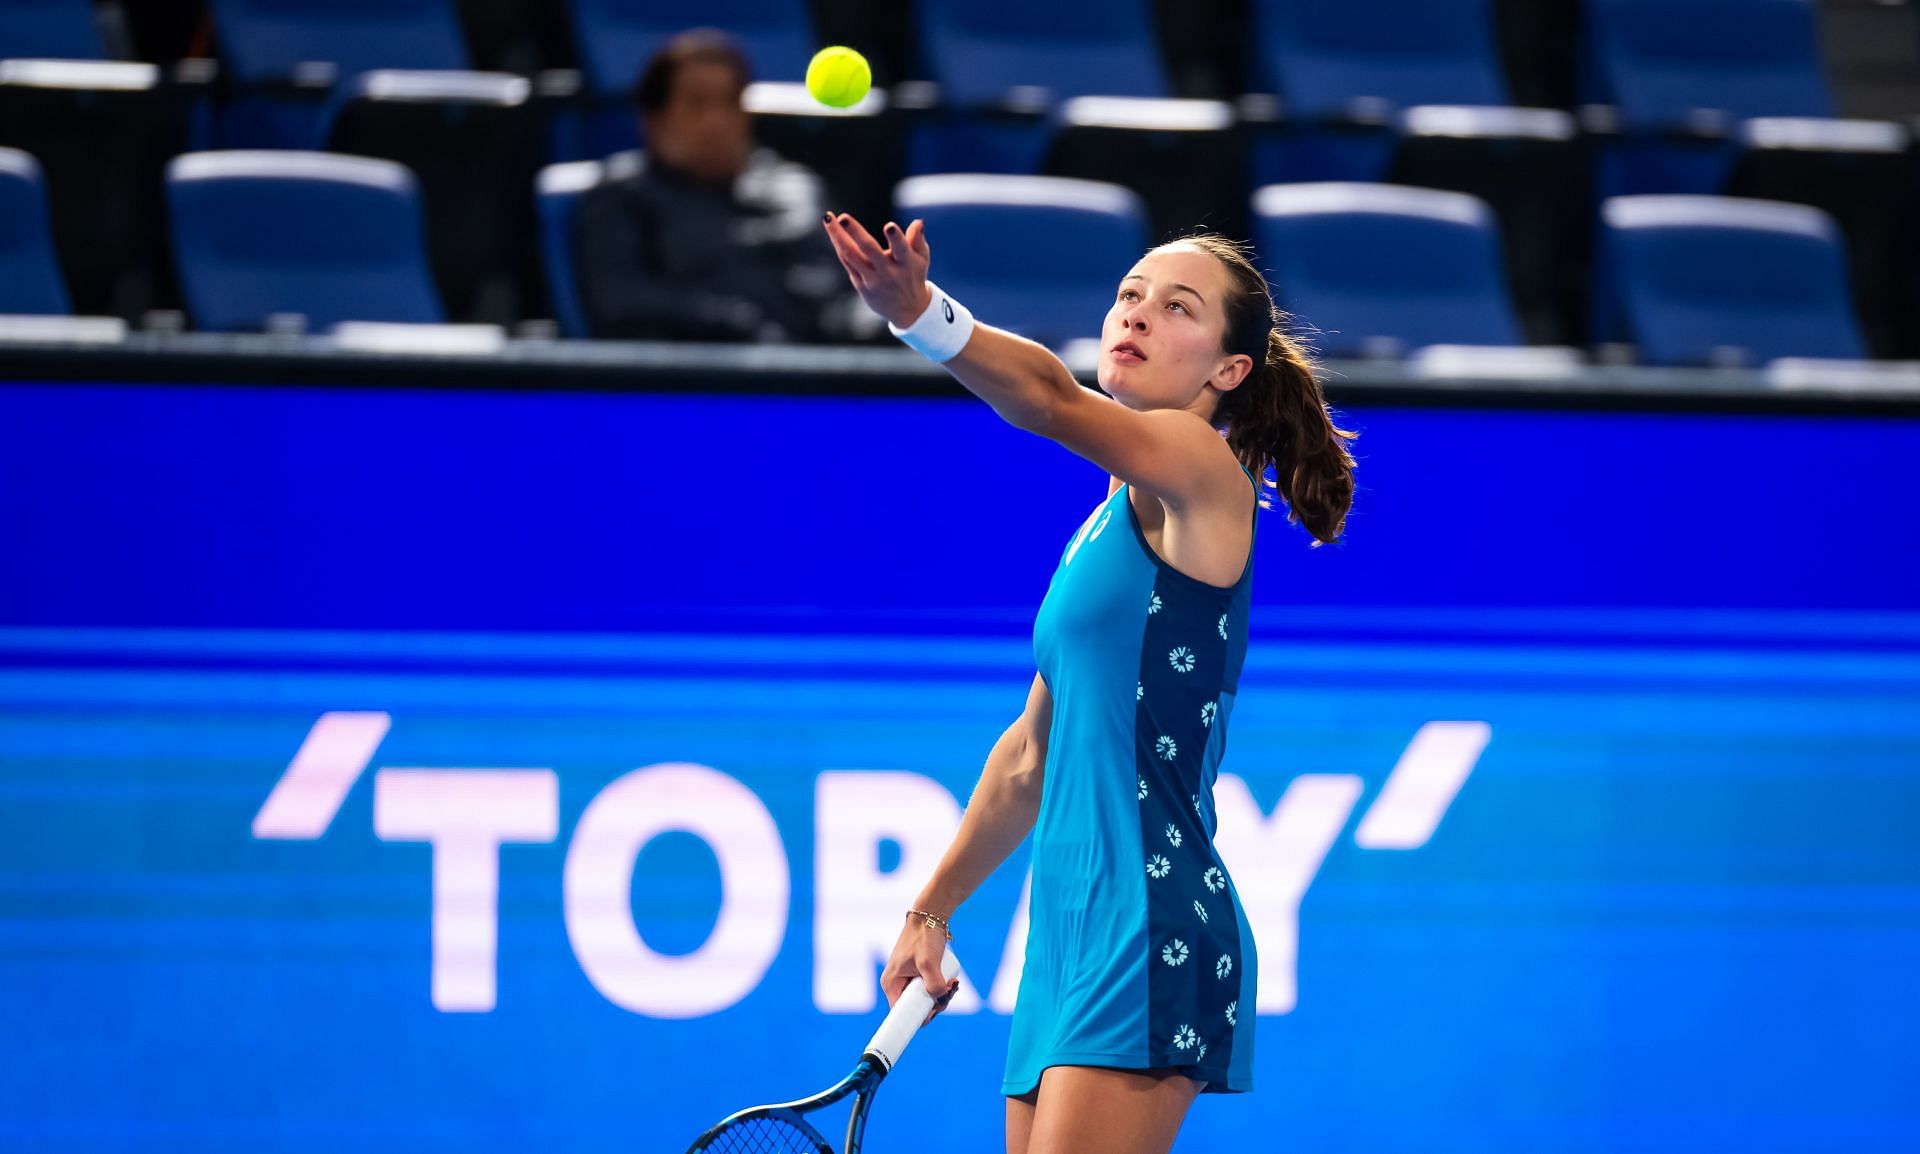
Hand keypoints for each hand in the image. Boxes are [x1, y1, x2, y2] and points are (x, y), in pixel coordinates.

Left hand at [823, 212, 932, 328]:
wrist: (907, 309)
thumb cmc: (913, 275)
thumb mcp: (921, 259)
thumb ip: (917, 239)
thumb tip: (918, 222)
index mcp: (906, 263)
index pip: (901, 249)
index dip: (896, 238)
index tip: (889, 226)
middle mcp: (888, 272)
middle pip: (869, 250)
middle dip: (856, 233)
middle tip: (843, 218)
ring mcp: (873, 280)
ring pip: (851, 256)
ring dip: (838, 237)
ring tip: (828, 219)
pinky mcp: (861, 285)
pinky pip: (847, 262)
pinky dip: (839, 246)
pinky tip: (832, 231)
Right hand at [880, 915, 959, 1027]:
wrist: (930, 917)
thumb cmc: (924, 937)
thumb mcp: (928, 962)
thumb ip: (934, 984)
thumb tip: (938, 1000)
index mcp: (891, 984)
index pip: (900, 1013)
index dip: (917, 1018)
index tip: (935, 1012)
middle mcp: (898, 984)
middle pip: (916, 1008)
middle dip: (935, 1004)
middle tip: (950, 991)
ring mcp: (909, 980)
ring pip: (926, 999)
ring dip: (942, 996)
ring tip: (954, 983)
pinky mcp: (919, 975)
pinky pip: (930, 989)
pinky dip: (942, 989)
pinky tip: (952, 982)